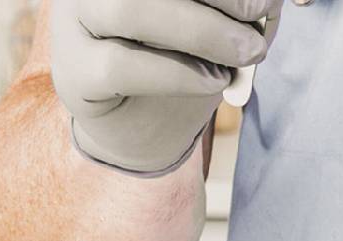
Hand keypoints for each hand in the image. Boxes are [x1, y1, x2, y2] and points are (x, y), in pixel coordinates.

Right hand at [51, 0, 280, 174]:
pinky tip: (213, 81)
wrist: (143, 125)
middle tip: (258, 21)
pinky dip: (179, 73)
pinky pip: (121, 65)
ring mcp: (75, 20)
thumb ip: (236, 6)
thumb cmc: (184, 59)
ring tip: (245, 54)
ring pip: (130, 9)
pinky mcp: (74, 72)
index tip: (265, 0)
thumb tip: (268, 2)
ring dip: (203, 32)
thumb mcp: (218, 21)